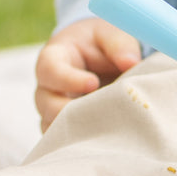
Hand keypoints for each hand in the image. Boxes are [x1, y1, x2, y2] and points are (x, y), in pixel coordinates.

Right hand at [34, 16, 142, 131]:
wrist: (100, 55)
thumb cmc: (101, 41)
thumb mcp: (110, 33)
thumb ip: (119, 45)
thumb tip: (131, 62)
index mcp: (54, 58)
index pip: (50, 70)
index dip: (68, 79)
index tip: (93, 83)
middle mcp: (48, 86)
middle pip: (46, 104)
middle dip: (69, 111)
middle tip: (99, 112)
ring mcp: (52, 108)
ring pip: (52, 126)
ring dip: (76, 129)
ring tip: (103, 128)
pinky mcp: (63, 126)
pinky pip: (62, 140)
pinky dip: (79, 142)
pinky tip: (102, 141)